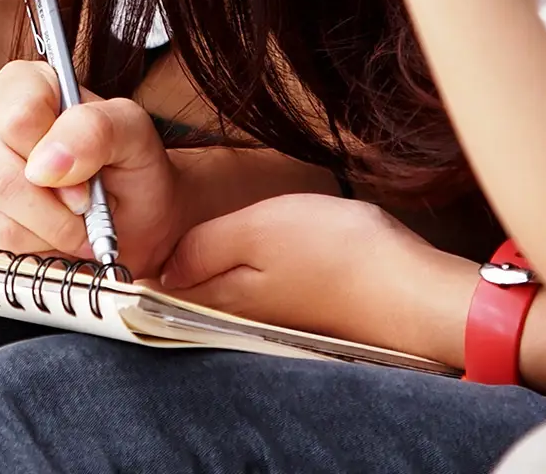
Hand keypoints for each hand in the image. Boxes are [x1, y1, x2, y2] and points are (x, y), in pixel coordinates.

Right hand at [0, 62, 184, 273]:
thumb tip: (47, 162)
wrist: (133, 219)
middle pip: (2, 178)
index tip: (87, 175)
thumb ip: (98, 129)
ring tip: (74, 223)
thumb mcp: (134, 135)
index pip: (18, 118)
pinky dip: (36, 257)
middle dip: (56, 209)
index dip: (56, 155)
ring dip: (50, 236)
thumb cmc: (131, 169)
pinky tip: (52, 239)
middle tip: (87, 208)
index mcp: (21, 85)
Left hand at [160, 193, 474, 364]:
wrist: (412, 289)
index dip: (145, 262)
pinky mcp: (301, 310)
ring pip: (223, 291)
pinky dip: (247, 276)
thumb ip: (202, 247)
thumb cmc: (338, 252)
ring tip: (199, 242)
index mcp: (220, 296)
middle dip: (172, 270)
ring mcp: (272, 315)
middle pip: (190, 293)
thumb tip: (160, 269)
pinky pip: (257, 293)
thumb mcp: (256, 230)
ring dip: (208, 271)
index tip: (133, 239)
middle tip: (159, 237)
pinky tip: (254, 258)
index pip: (161, 288)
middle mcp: (240, 315)